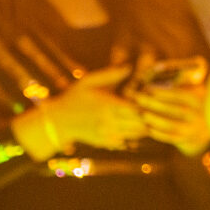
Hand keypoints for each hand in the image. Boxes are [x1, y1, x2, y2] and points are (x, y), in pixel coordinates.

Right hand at [33, 65, 147, 152]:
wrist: (58, 121)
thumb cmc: (74, 97)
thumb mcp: (88, 82)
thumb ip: (110, 75)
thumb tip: (129, 67)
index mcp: (108, 105)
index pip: (138, 108)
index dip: (146, 104)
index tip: (147, 97)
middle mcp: (110, 122)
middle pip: (141, 123)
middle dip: (148, 116)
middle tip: (151, 107)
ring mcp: (109, 135)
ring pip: (138, 134)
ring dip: (144, 126)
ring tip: (144, 115)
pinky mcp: (108, 143)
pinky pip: (129, 140)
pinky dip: (134, 134)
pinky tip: (131, 125)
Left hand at [130, 77, 209, 154]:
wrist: (203, 128)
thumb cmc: (190, 104)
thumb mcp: (190, 91)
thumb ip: (177, 83)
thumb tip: (155, 71)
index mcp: (199, 101)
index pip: (182, 95)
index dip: (164, 92)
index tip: (148, 88)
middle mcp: (198, 115)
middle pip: (175, 110)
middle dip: (154, 103)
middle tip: (137, 97)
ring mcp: (192, 129)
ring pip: (172, 125)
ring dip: (155, 119)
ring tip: (142, 114)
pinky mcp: (185, 140)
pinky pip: (170, 138)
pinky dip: (158, 133)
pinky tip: (148, 127)